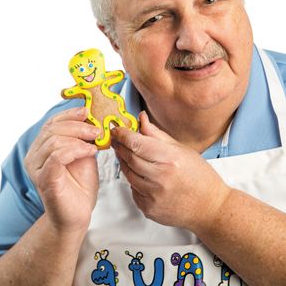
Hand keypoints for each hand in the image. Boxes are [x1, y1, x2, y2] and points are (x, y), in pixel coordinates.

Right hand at [24, 107, 99, 234]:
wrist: (78, 214)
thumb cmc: (80, 185)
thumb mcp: (84, 153)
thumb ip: (83, 137)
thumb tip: (92, 118)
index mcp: (42, 147)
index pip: (52, 122)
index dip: (70, 114)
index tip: (87, 112)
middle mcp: (34, 155)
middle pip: (52, 128)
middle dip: (77, 125)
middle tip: (96, 130)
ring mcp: (37, 168)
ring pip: (54, 140)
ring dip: (78, 138)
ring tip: (94, 144)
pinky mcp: (44, 179)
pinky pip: (57, 157)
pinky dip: (76, 150)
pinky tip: (89, 152)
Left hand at [111, 111, 230, 231]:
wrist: (210, 207)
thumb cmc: (200, 176)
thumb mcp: (182, 149)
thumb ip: (157, 134)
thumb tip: (141, 119)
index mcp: (169, 159)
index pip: (136, 143)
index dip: (122, 134)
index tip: (116, 130)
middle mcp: (159, 177)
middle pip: (129, 157)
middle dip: (120, 146)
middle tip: (117, 139)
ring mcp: (153, 195)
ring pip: (128, 174)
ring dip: (124, 162)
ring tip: (127, 154)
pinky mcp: (149, 209)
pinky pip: (133, 190)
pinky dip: (134, 180)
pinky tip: (141, 174)